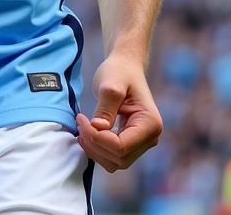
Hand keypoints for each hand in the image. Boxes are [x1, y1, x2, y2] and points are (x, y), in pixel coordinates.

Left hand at [76, 52, 162, 172]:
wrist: (125, 67)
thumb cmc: (119, 71)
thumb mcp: (110, 84)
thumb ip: (106, 106)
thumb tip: (99, 128)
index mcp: (150, 124)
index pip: (121, 146)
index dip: (97, 138)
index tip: (81, 118)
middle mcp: (150, 138)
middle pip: (119, 158)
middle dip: (95, 144)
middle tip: (80, 122)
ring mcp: (142, 143)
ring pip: (116, 163)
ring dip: (95, 150)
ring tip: (82, 128)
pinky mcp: (131, 143)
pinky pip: (114, 157)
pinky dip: (98, 150)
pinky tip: (87, 133)